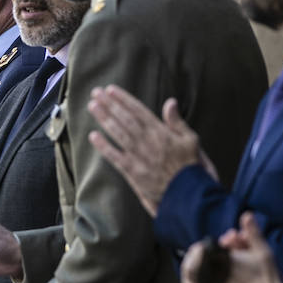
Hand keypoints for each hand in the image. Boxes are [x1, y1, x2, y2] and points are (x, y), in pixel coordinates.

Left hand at [87, 89, 199, 216]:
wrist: (186, 192)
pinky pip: (114, 156)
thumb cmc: (188, 164)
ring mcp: (138, 156)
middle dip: (109, 104)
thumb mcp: (190, 139)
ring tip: (92, 107)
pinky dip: (103, 146)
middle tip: (95, 93)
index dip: (123, 99)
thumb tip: (170, 102)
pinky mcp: (132, 171)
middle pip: (124, 118)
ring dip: (104, 119)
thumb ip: (177, 121)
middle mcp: (147, 141)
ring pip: (118, 133)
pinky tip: (93, 136)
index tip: (111, 90)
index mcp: (160, 131)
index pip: (138, 110)